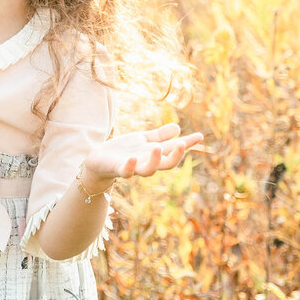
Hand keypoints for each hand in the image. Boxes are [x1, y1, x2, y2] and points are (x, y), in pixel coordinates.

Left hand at [79, 123, 203, 190]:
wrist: (99, 160)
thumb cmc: (123, 150)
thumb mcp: (143, 139)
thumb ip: (160, 135)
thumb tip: (178, 127)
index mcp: (154, 154)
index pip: (173, 149)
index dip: (187, 143)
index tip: (200, 135)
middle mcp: (147, 163)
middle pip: (166, 164)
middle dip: (175, 155)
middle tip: (182, 144)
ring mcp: (133, 167)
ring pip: (148, 170)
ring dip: (154, 160)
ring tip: (156, 148)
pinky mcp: (118, 169)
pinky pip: (125, 172)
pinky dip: (129, 166)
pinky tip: (132, 158)